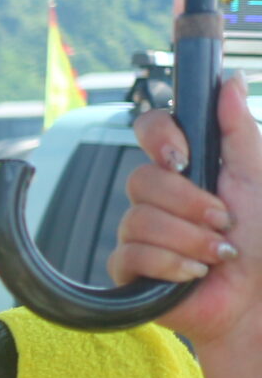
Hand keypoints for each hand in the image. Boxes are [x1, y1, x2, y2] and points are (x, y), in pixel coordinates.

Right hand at [115, 73, 259, 349]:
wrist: (259, 297)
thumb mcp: (257, 175)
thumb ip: (238, 129)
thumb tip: (226, 80)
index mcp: (186, 167)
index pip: (149, 129)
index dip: (158, 136)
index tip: (182, 157)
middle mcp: (158, 197)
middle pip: (141, 179)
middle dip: (189, 204)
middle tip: (223, 221)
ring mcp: (139, 232)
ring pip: (139, 220)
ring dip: (189, 239)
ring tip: (218, 254)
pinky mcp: (129, 270)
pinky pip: (131, 255)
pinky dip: (171, 264)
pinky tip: (195, 274)